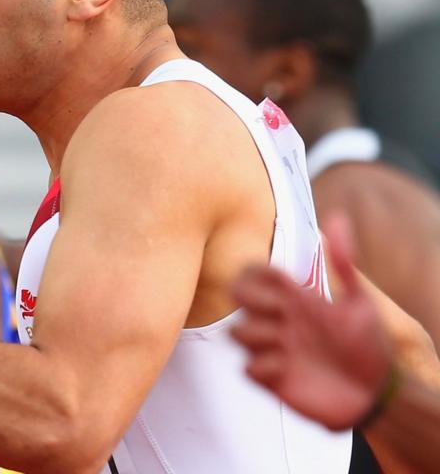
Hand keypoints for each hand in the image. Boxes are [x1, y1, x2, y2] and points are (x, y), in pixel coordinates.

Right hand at [230, 216, 392, 430]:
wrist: (374, 394)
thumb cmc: (368, 347)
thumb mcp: (359, 302)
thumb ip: (343, 262)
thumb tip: (338, 217)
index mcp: (295, 299)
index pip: (256, 273)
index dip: (257, 273)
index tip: (283, 287)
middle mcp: (278, 321)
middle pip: (237, 296)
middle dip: (250, 299)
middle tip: (283, 312)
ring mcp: (272, 348)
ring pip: (236, 332)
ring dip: (258, 334)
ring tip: (288, 345)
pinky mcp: (271, 378)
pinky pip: (249, 368)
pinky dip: (264, 366)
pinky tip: (288, 369)